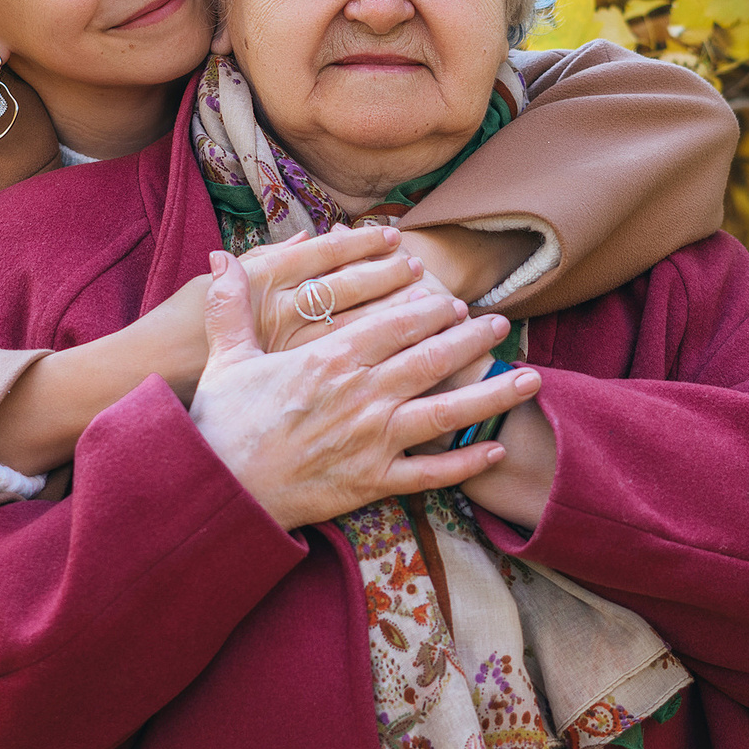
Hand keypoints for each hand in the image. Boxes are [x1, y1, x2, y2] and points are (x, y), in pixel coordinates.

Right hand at [189, 250, 542, 529]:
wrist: (219, 489)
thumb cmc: (220, 425)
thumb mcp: (226, 358)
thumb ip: (232, 306)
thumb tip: (221, 258)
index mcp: (329, 360)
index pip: (393, 325)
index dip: (429, 311)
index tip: (453, 301)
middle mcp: (361, 396)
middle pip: (430, 360)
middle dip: (471, 340)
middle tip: (501, 325)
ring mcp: (372, 441)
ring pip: (446, 412)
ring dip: (491, 393)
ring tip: (529, 378)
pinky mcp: (374, 482)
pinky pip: (431, 473)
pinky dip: (467, 463)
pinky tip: (497, 447)